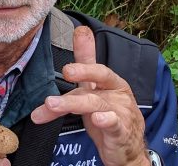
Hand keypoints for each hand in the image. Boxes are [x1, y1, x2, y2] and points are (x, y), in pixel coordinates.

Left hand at [31, 26, 149, 165]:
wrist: (128, 148)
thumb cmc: (109, 112)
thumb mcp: (95, 86)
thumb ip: (87, 60)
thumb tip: (81, 29)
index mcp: (111, 82)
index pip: (98, 71)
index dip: (83, 68)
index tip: (65, 70)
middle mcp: (117, 95)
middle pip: (93, 88)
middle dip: (72, 88)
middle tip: (50, 93)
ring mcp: (121, 113)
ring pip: (95, 105)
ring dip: (72, 104)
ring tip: (51, 105)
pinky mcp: (122, 133)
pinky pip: (115, 125)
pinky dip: (107, 121)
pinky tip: (97, 119)